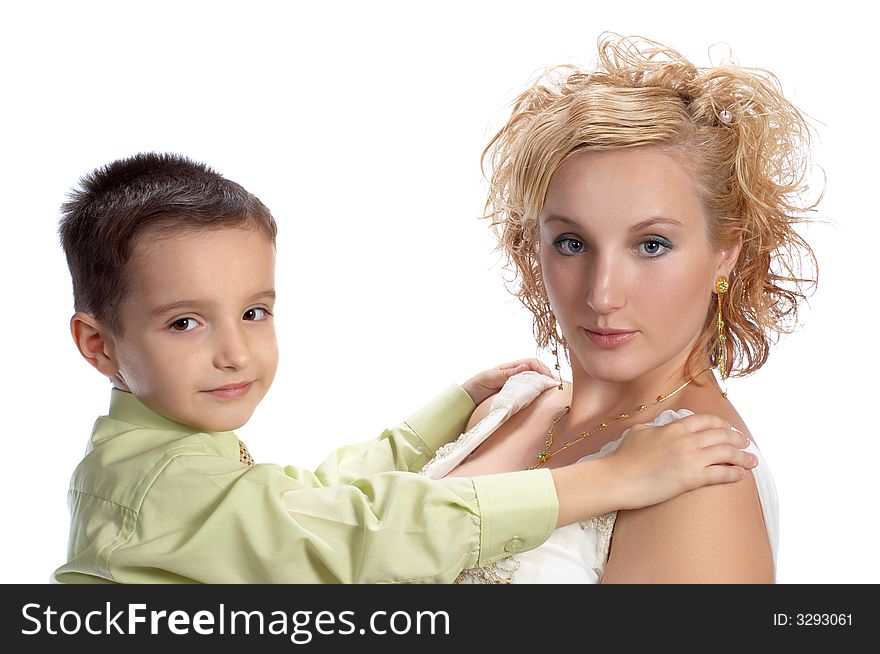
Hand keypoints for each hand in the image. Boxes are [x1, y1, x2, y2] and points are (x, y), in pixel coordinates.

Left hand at [460, 358, 555, 405]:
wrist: (466, 399)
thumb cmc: (476, 385)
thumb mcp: (490, 377)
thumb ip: (507, 373)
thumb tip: (526, 366)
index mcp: (510, 367)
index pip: (532, 363)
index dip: (543, 369)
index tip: (549, 379)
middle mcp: (515, 375)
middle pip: (537, 373)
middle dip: (548, 378)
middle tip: (557, 388)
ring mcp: (515, 386)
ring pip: (534, 384)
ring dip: (544, 387)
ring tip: (553, 395)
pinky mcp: (514, 397)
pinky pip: (528, 395)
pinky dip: (537, 397)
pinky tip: (542, 402)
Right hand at [605, 413, 756, 509]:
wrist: (617, 478)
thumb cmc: (623, 458)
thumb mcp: (637, 433)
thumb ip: (653, 428)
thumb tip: (656, 428)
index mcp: (674, 427)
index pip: (706, 420)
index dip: (721, 424)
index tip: (728, 428)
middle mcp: (686, 439)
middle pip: (721, 434)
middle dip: (737, 438)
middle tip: (745, 443)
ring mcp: (690, 458)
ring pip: (726, 452)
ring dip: (743, 456)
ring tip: (751, 460)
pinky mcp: (692, 478)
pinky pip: (721, 474)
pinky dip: (734, 473)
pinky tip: (741, 475)